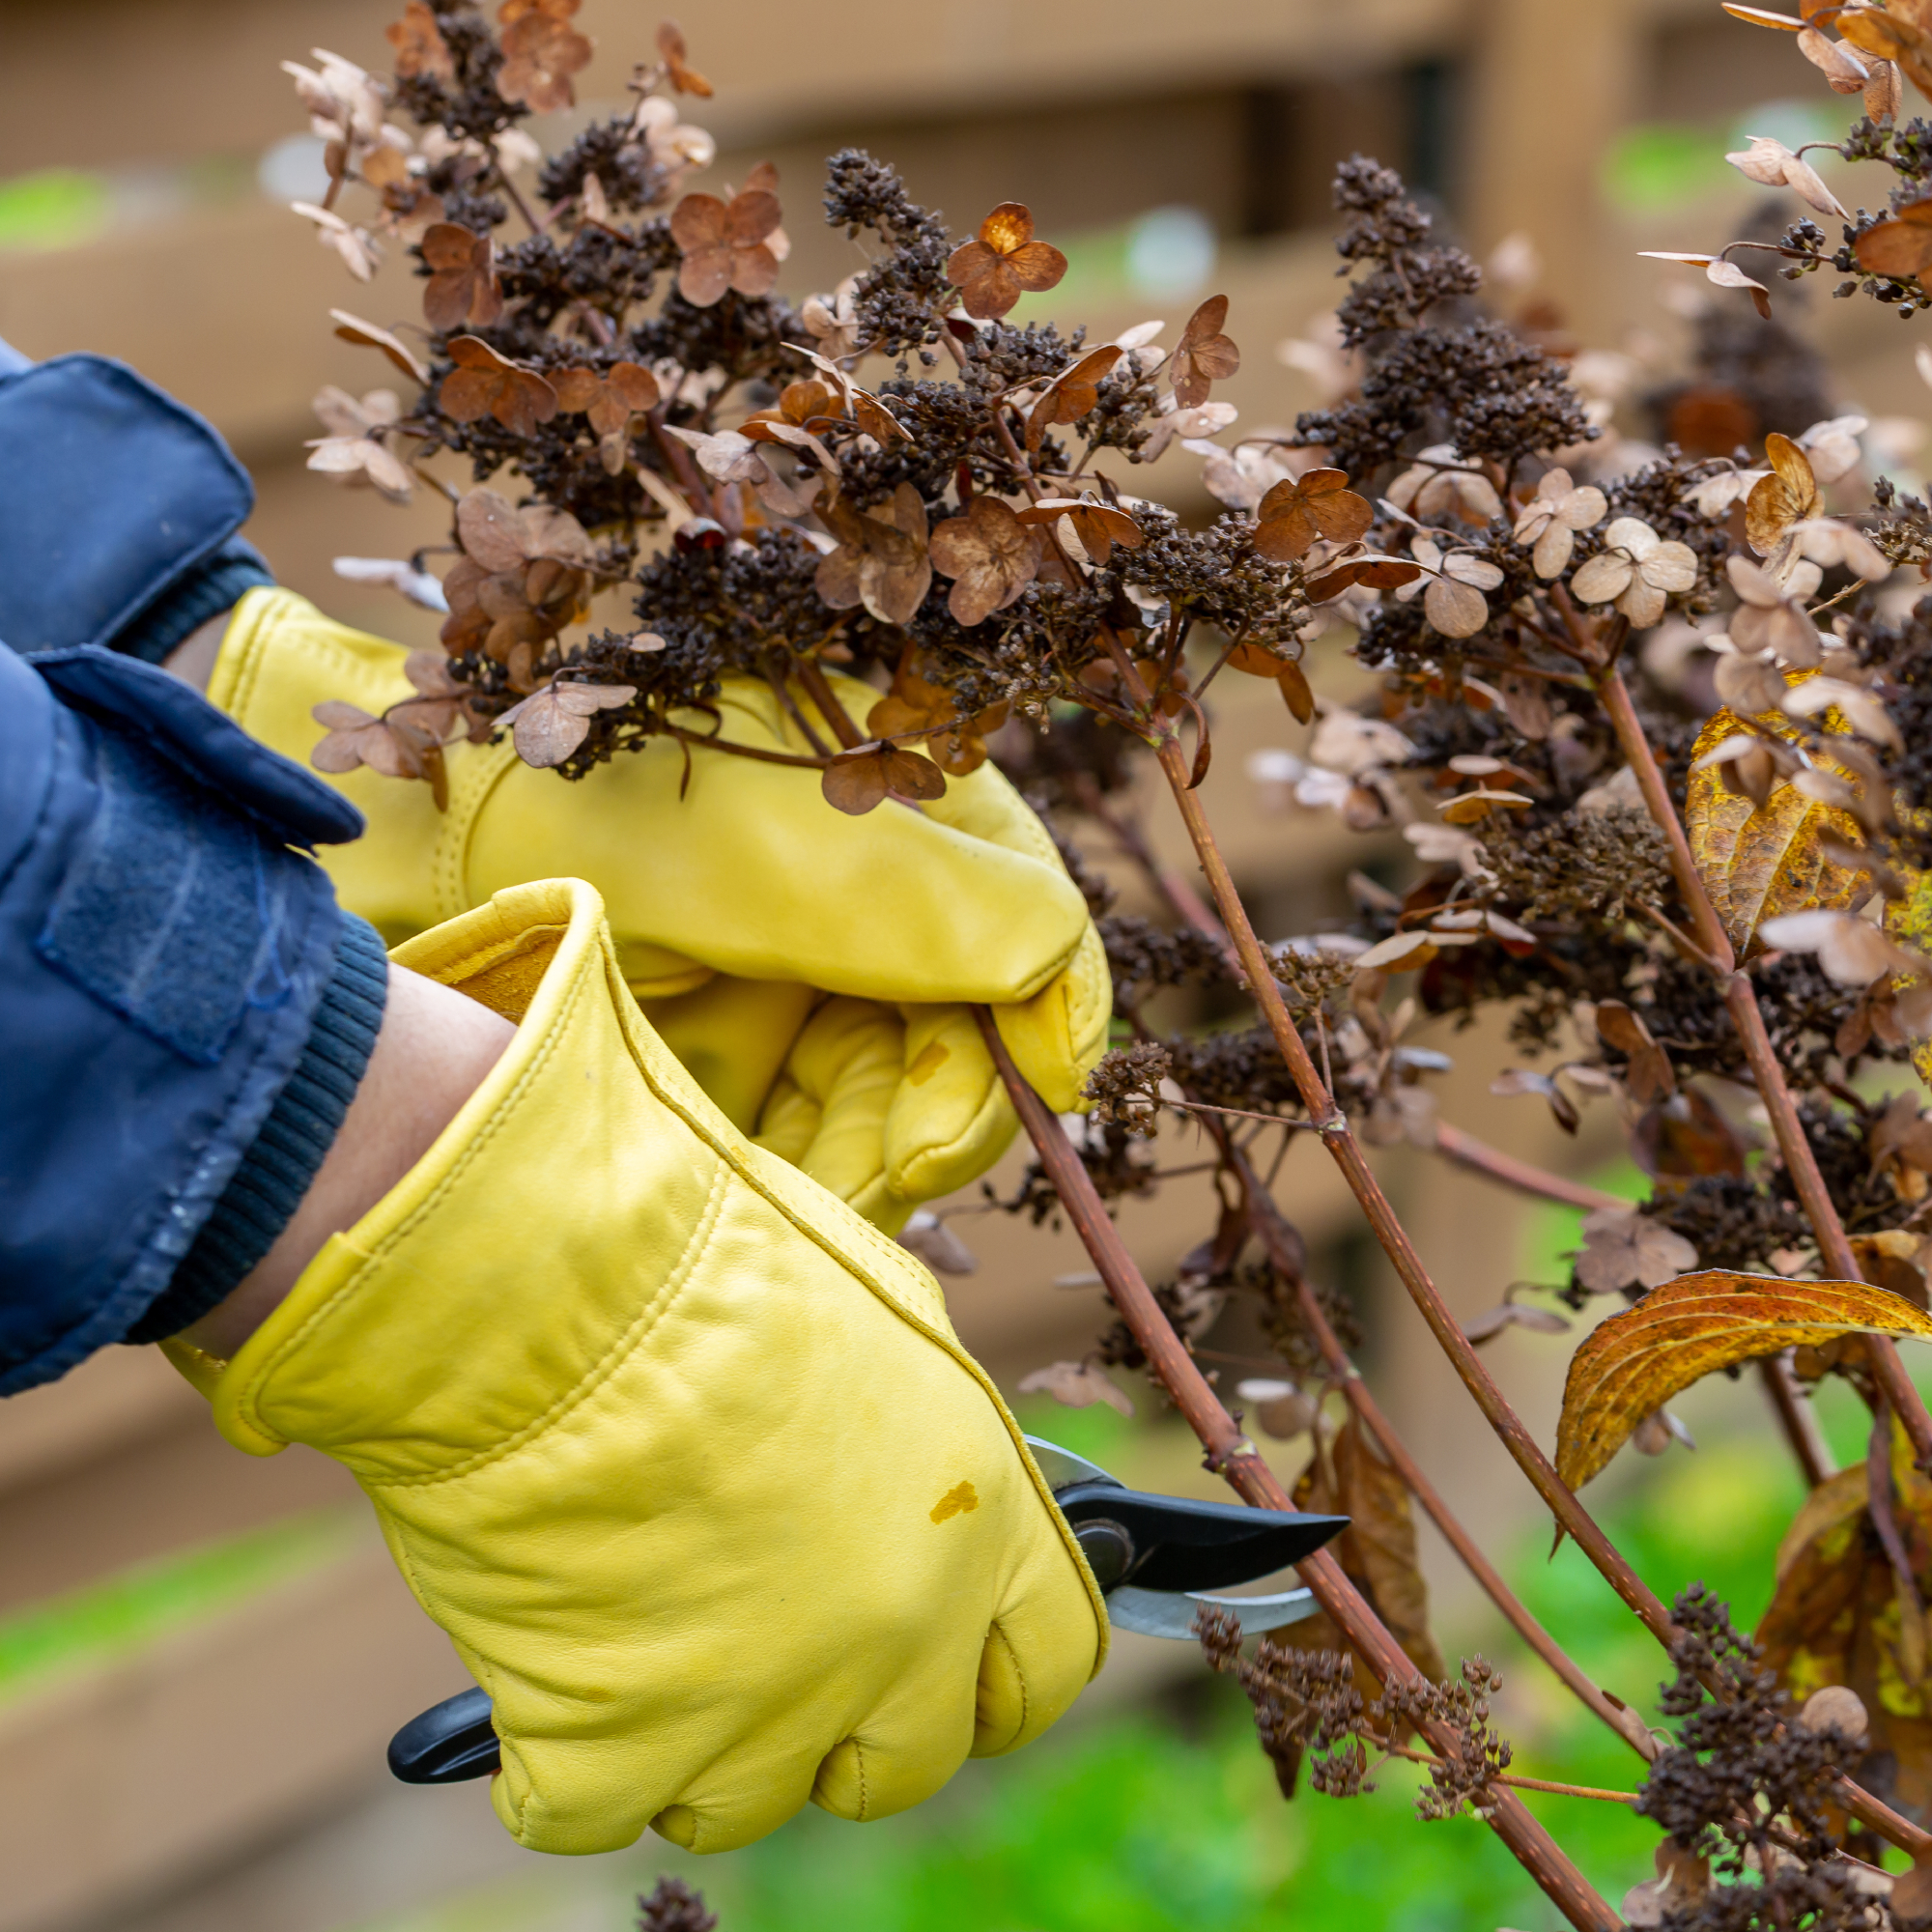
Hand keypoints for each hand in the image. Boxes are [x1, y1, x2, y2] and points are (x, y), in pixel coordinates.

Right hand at [167, 879, 1103, 1851]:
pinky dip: (564, 1753)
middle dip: (845, 1718)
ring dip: (696, 1732)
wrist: (557, 1279)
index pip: (1045, 1664)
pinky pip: (594, 1808)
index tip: (942, 1668)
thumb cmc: (709, 1250)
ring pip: (748, 1797)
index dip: (989, 1672)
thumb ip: (921, 1435)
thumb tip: (917, 1481)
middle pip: (907, 1760)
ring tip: (637, 1608)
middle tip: (761, 1636)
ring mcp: (766, 1704)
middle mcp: (898, 1628)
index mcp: (975, 1515)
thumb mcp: (881, 1309)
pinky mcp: (620, 1747)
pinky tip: (548, 1647)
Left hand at [193, 589, 1110, 1230]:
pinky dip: (796, 1182)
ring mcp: (785, 985)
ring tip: (814, 1195)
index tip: (1051, 1090)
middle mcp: (854, 906)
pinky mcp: (718, 1060)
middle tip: (895, 1167)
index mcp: (888, 818)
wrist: (400, 849)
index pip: (1024, 918)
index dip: (1052, 1005)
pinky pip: (795, 1143)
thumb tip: (1065, 976)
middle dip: (938, 1108)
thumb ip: (940, 901)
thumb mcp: (774, 843)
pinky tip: (768, 1202)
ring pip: (879, 1105)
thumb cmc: (591, 806)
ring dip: (865, 1161)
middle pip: (956, 1033)